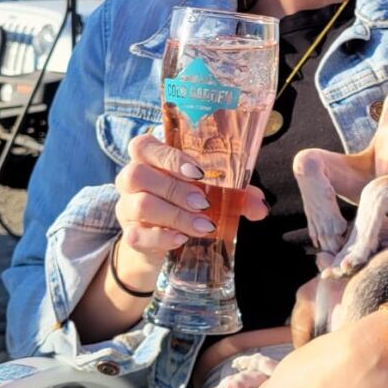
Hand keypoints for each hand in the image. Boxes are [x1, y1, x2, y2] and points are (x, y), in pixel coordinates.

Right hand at [114, 133, 267, 272]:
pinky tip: (181, 239)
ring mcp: (126, 207)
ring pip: (140, 205)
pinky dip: (161, 237)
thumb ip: (237, 195)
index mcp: (150, 158)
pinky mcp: (129, 234)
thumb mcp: (214, 194)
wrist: (166, 242)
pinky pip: (136, 234)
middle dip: (175, 189)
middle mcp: (132, 178)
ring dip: (175, 214)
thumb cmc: (190, 203)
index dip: (167, 156)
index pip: (143, 145)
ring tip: (203, 225)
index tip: (198, 172)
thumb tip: (260, 206)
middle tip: (204, 203)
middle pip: (138, 174)